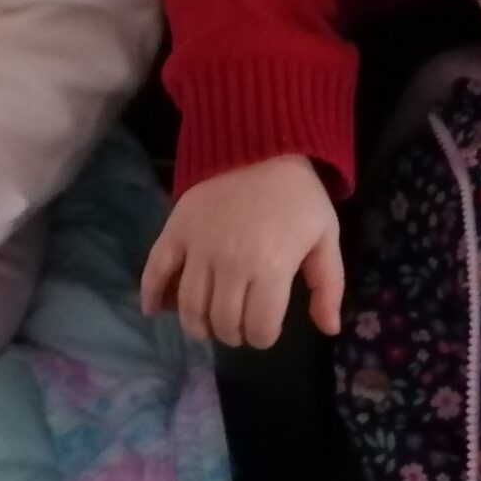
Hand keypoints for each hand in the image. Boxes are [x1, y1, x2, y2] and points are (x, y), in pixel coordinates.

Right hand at [139, 155, 342, 348]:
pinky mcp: (175, 231)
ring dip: (199, 325)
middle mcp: (230, 264)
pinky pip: (155, 269)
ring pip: (190, 306)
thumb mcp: (326, 236)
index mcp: (271, 268)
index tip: (266, 330)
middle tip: (240, 327)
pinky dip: (151, 294)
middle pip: (224, 321)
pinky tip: (153, 310)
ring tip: (209, 325)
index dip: (264, 337)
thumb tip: (329, 329)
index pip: (260, 327)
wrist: (262, 144)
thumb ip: (328, 285)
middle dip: (234, 333)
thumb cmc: (298, 195)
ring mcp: (198, 248)